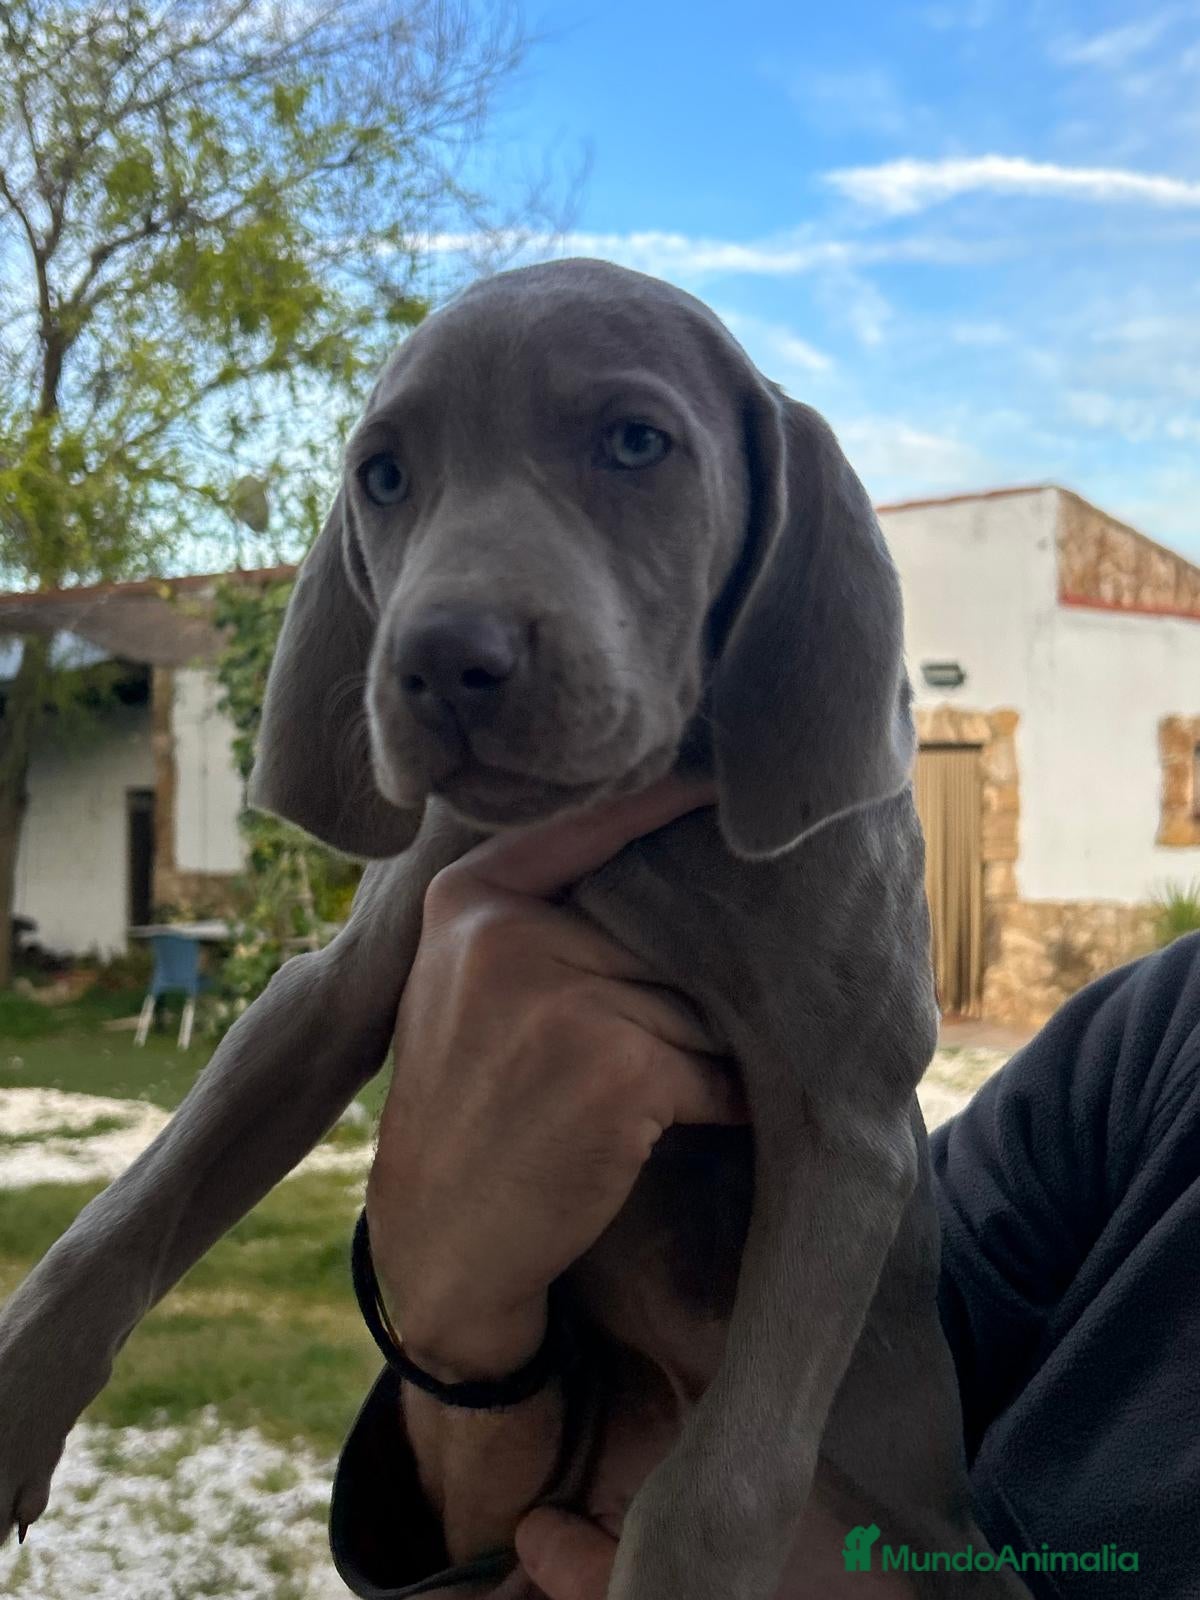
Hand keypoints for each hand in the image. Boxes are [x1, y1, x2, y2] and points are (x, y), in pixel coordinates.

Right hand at [366, 772, 744, 1383]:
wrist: (441, 1236)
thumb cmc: (467, 1101)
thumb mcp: (468, 982)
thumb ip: (540, 915)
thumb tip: (669, 854)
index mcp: (470, 897)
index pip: (591, 824)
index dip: (665, 801)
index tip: (724, 782)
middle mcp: (507, 935)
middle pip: (658, 935)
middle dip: (684, 987)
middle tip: (675, 1028)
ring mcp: (562, 1000)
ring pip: (692, 1002)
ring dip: (705, 1048)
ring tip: (665, 1090)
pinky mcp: (618, 1066)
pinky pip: (714, 1067)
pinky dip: (725, 1098)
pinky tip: (704, 1119)